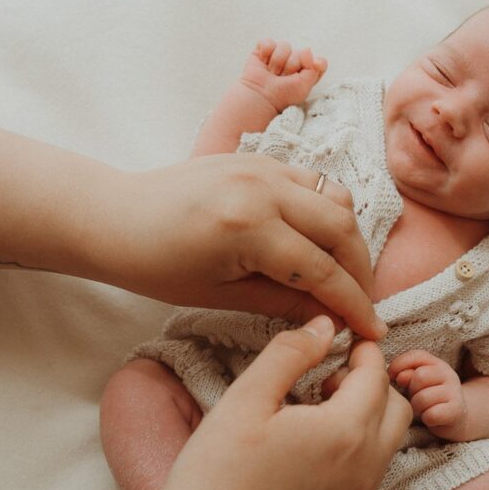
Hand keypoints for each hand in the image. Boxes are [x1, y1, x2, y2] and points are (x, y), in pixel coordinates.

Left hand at [97, 152, 385, 338]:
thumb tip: (332, 321)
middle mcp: (264, 188)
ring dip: (349, 238)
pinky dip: (328, 211)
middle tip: (362, 304)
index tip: (373, 331)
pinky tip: (320, 241)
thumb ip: (283, 304)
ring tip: (345, 274)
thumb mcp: (219, 295)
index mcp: (249, 228)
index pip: (322, 270)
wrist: (115, 216)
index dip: (353, 304)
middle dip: (361, 271)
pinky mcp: (261, 159)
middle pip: (342, 228)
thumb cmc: (156, 264)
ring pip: (336, 199)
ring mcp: (264, 167)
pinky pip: (314, 182)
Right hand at [124, 316, 412, 489]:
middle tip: (330, 380)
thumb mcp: (245, 399)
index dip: (364, 351)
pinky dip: (352, 461)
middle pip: (397, 411)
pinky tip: (306, 461)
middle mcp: (364, 471)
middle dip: (373, 386)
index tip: (345, 342)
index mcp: (345, 432)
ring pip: (384, 449)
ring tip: (314, 418)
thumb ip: (290, 353)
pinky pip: (365, 485)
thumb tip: (326, 325)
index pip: (376, 375)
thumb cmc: (214, 477)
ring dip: (365, 423)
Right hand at [240, 39, 327, 111]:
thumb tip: (306, 49)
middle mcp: (294, 63)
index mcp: (307, 74)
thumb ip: (312, 69)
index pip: (320, 62)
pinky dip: (265, 52)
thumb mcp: (304, 86)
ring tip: (272, 73)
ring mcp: (279, 56)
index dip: (318, 62)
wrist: (261, 96)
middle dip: (291, 66)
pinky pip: (269, 42)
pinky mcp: (264, 51)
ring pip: (285, 46)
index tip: (316, 65)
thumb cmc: (283, 95)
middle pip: (301, 52)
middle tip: (283, 78)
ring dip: (277, 62)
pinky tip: (263, 62)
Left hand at [388, 350, 467, 438]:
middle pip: (419, 377)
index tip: (393, 378)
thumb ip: (407, 375)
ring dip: (417, 408)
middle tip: (414, 399)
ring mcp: (455, 392)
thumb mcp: (417, 384)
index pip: (417, 356)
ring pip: (423, 398)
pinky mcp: (457, 410)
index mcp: (437, 364)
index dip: (399, 365)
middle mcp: (448, 374)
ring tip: (421, 410)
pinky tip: (430, 419)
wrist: (457, 418)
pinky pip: (431, 414)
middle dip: (411, 391)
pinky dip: (426, 419)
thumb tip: (400, 377)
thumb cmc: (430, 399)